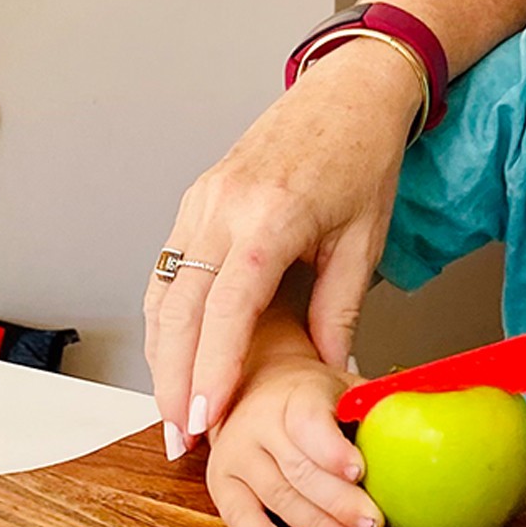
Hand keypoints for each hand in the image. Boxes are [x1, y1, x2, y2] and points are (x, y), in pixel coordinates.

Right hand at [144, 43, 416, 455]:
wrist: (348, 92)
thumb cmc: (363, 157)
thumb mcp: (364, 241)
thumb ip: (340, 310)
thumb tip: (329, 370)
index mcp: (269, 218)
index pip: (226, 309)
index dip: (212, 370)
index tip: (207, 420)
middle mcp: (222, 207)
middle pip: (178, 308)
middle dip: (173, 379)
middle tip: (181, 434)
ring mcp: (202, 199)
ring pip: (162, 290)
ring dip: (161, 354)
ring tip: (174, 410)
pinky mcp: (197, 198)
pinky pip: (169, 266)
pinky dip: (166, 316)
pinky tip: (174, 353)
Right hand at [206, 356, 383, 526]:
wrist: (256, 386)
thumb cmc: (313, 395)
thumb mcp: (344, 386)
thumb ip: (375, 404)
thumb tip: (425, 415)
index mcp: (296, 393)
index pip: (309, 422)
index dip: (333, 450)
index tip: (359, 472)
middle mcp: (260, 421)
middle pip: (299, 468)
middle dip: (339, 502)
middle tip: (372, 525)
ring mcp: (236, 452)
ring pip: (276, 495)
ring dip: (315, 526)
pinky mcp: (221, 480)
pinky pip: (235, 511)